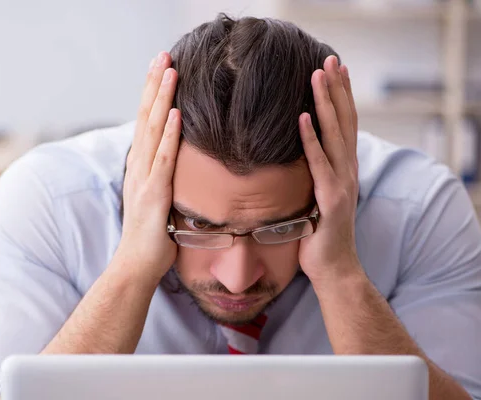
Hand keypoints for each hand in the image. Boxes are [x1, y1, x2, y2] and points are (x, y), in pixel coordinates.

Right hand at [114, 51, 180, 282]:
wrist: (136, 266)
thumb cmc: (151, 236)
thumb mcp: (159, 199)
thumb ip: (165, 177)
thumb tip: (180, 164)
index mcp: (141, 166)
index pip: (145, 122)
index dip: (153, 93)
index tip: (163, 68)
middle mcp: (139, 166)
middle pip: (145, 117)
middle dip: (155, 84)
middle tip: (163, 54)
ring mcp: (144, 179)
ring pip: (152, 130)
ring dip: (161, 99)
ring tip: (170, 71)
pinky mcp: (153, 195)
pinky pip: (163, 160)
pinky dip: (169, 135)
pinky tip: (176, 113)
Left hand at [298, 55, 361, 286]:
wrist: (333, 269)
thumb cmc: (320, 236)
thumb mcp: (317, 199)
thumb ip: (314, 177)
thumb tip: (297, 159)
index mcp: (344, 170)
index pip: (344, 125)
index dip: (341, 97)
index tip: (334, 70)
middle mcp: (347, 172)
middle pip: (344, 122)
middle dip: (337, 89)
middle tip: (329, 59)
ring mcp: (342, 185)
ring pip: (335, 136)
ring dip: (326, 103)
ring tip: (319, 75)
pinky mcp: (331, 200)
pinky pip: (319, 164)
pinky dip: (312, 140)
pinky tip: (303, 117)